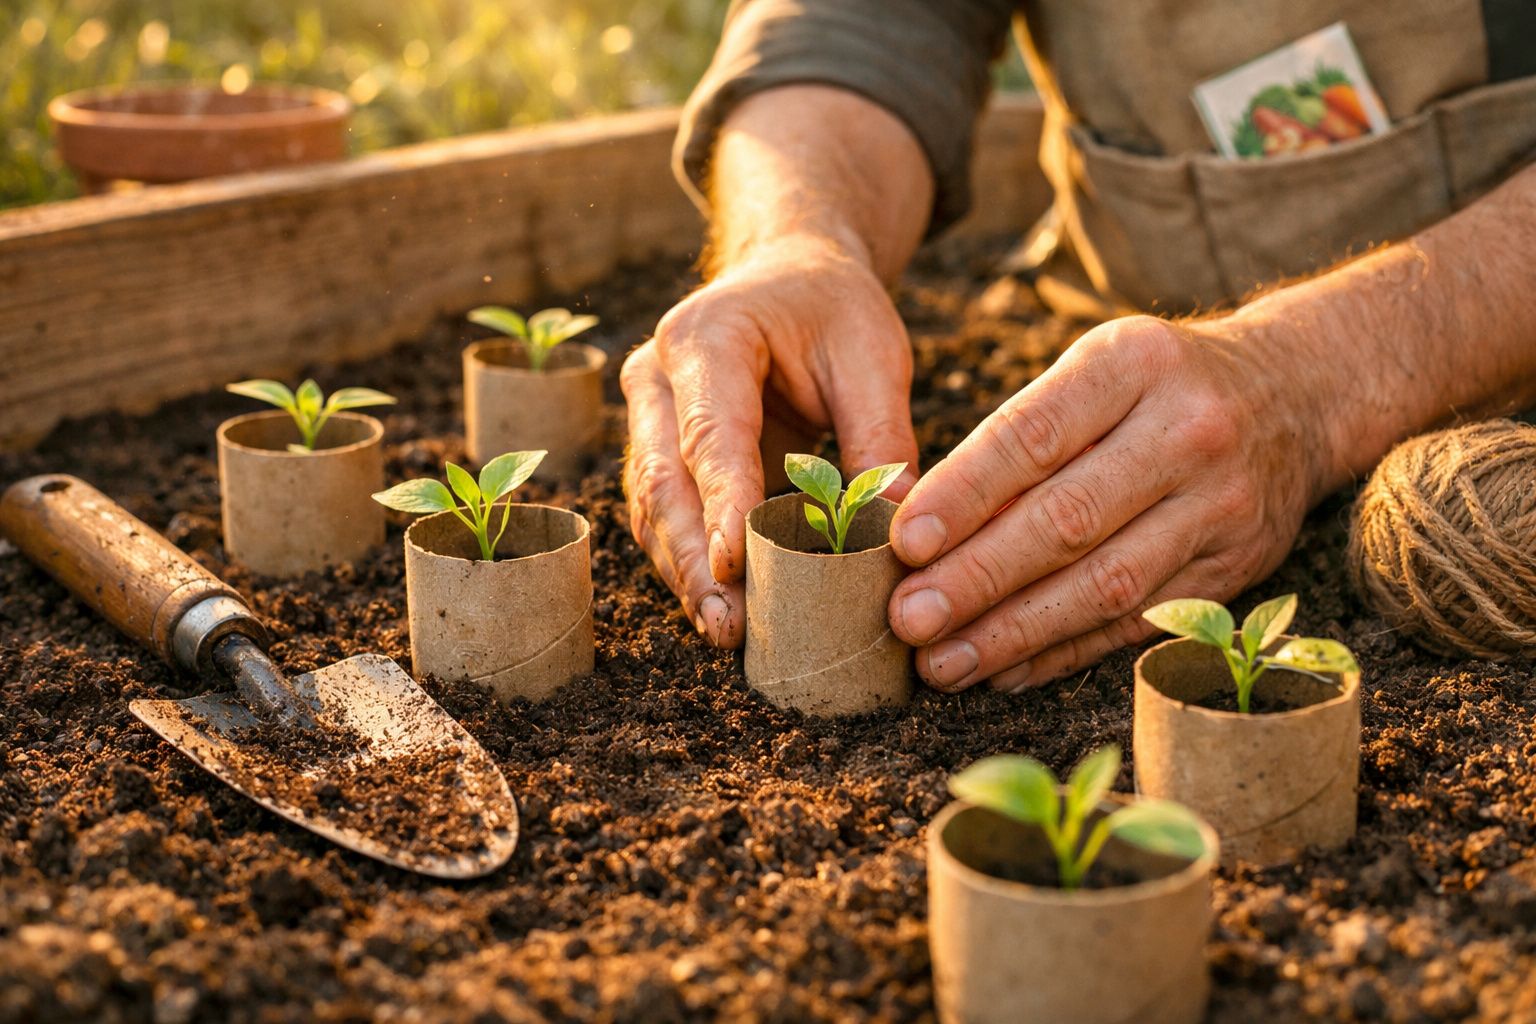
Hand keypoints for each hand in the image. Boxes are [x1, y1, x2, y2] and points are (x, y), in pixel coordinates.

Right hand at [622, 236, 919, 646]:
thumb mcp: (874, 354)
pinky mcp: (659, 455)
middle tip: (728, 626)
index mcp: (707, 337)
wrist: (789, 279)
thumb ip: (881, 437)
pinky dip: (694, 566)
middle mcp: (657, 377)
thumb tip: (899, 528)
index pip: (711, 433)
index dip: (722, 505)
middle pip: (664, 483)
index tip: (734, 569)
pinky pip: (668, 518)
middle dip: (693, 562)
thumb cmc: (833, 309)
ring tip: (727, 633)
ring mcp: (648, 418)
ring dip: (687, 576)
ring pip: (655, 511)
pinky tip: (726, 610)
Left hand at [886, 314, 1329, 691]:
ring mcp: (1220, 505)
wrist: (1297, 394)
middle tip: (907, 620)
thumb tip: (924, 531)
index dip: (964, 496)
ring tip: (942, 663)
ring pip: (1104, 584)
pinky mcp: (1236, 568)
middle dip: (976, 579)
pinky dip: (1064, 652)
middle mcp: (1185, 431)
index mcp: (1131, 364)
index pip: (1032, 436)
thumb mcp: (1095, 369)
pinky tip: (1005, 672)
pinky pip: (1137, 621)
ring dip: (1014, 632)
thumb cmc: (1153, 385)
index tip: (905, 543)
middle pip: (1067, 520)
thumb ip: (1018, 438)